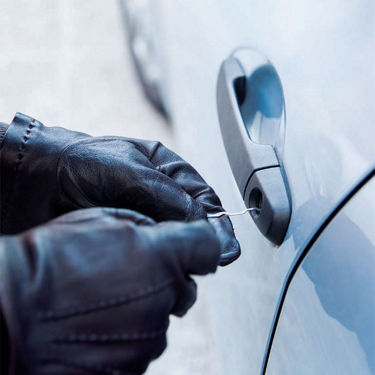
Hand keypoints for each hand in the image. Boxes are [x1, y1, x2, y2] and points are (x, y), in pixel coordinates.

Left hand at [0, 113, 239, 264]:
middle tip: (202, 261)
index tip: (226, 248)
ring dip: (178, 255)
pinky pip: (153, 253)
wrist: (34, 178)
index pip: (204, 198)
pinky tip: (154, 268)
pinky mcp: (129, 237)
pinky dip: (158, 263)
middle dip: (199, 241)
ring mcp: (144, 217)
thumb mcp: (131, 172)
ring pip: (175, 241)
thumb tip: (209, 224)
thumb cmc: (81, 162)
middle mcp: (159, 195)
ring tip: (174, 265)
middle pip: (193, 223)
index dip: (218, 222)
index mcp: (167, 171)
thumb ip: (171, 196)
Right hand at [0, 207, 219, 373]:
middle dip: (165, 280)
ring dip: (142, 309)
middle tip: (127, 275)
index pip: (207, 247)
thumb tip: (163, 237)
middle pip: (184, 287)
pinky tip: (95, 326)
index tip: (190, 247)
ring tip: (101, 302)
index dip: (199, 245)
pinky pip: (142, 345)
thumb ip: (143, 226)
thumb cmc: (49, 260)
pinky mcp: (132, 368)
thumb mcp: (98, 220)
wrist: (9, 314)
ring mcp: (149, 338)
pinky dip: (126, 336)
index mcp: (160, 257)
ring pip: (161, 318)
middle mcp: (162, 298)